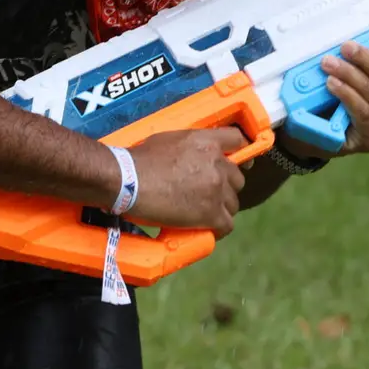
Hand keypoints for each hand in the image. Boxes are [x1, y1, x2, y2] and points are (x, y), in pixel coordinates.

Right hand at [125, 128, 247, 237]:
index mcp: (207, 142)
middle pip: (237, 178)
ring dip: (221, 208)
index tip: (238, 162)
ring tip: (202, 212)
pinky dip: (218, 228)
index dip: (240, 153)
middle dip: (225, 186)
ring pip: (233, 203)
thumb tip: (193, 156)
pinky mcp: (210, 214)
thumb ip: (191, 146)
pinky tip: (208, 228)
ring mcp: (216, 190)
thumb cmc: (140, 159)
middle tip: (207, 193)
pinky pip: (226, 225)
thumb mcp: (170, 139)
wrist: (128, 181)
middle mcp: (217, 165)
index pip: (238, 141)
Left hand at [277, 35, 368, 159]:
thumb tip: (349, 40)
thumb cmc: (330, 100)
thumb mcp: (345, 76)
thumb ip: (354, 61)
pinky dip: (347, 95)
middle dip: (368, 60)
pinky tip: (332, 84)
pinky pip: (363, 113)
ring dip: (351, 75)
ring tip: (329, 64)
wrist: (312, 135)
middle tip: (346, 47)